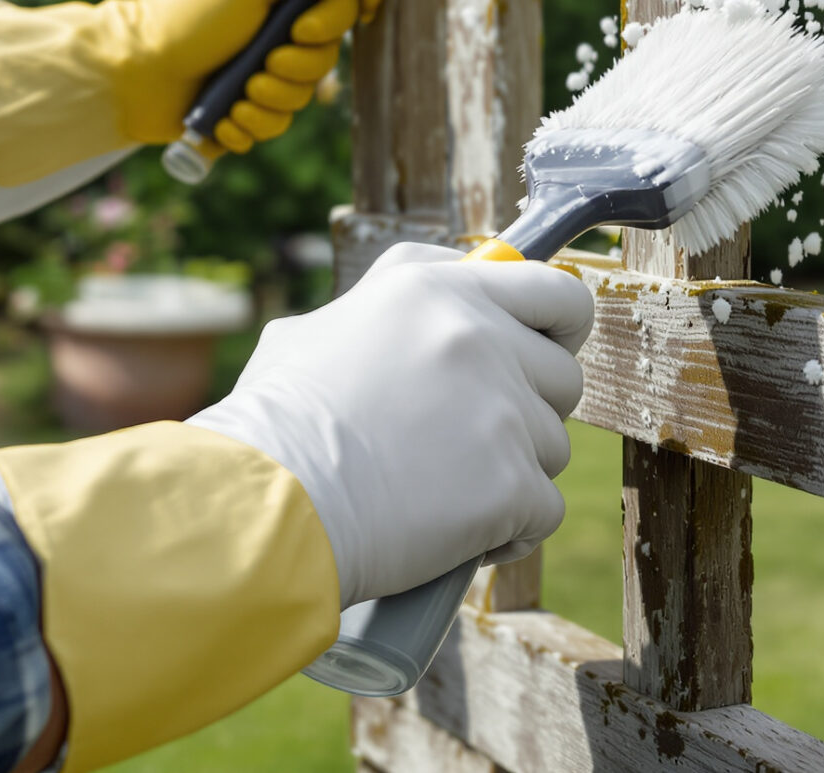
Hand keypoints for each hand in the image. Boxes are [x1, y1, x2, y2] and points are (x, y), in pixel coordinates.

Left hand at [0, 0, 394, 188]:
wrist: (132, 81)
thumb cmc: (184, 16)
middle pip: (344, 8)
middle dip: (317, 41)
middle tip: (278, 46)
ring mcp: (270, 37)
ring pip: (320, 67)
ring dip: (283, 86)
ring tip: (244, 84)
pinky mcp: (259, 84)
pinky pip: (290, 109)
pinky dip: (261, 115)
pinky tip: (230, 109)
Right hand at [188, 243, 593, 604]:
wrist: (261, 509)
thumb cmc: (272, 430)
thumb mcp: (314, 333)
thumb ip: (384, 313)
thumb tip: (423, 311)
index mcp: (431, 287)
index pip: (552, 289)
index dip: (556, 328)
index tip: (543, 354)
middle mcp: (475, 335)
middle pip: (562, 375)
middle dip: (530, 412)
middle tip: (469, 441)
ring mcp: (500, 409)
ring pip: (552, 447)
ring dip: (513, 474)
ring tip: (442, 492)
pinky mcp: (511, 483)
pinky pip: (545, 509)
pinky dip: (511, 531)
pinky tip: (460, 537)